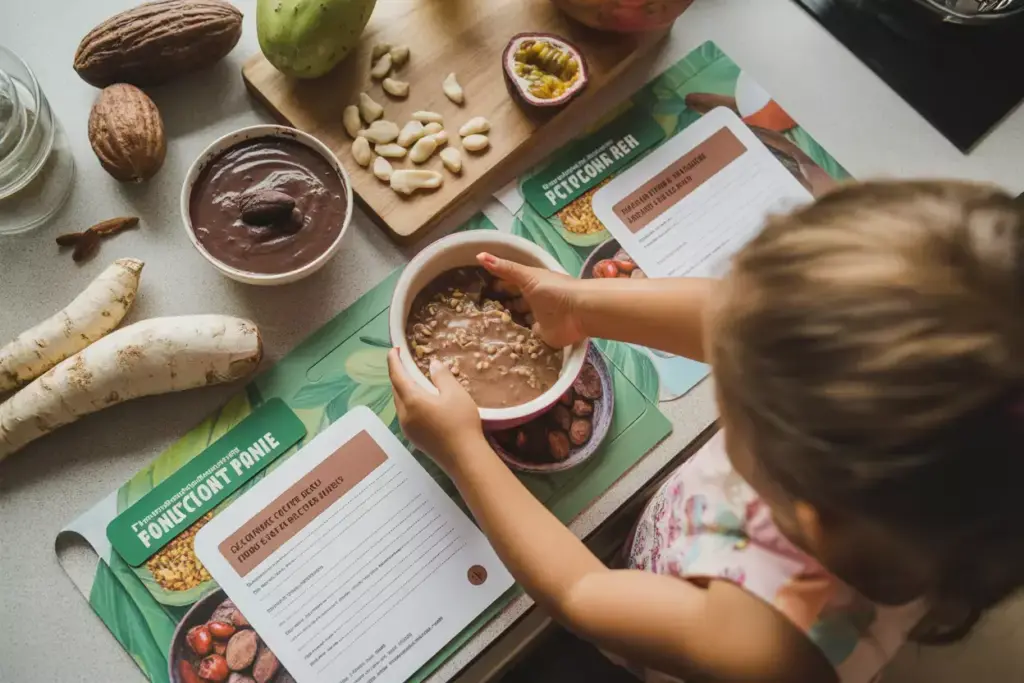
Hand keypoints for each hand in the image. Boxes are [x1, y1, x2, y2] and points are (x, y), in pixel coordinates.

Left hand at [388, 348, 484, 471]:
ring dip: (403, 390)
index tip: (393, 350)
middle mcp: (404, 414)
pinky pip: (406, 415)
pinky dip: (408, 403)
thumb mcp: (455, 393)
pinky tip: (420, 402)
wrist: (464, 457)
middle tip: (404, 363)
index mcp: (412, 400)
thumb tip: (432, 364)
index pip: (397, 376)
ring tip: (413, 380)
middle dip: (398, 375)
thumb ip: (441, 376)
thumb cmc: (461, 422)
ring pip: (400, 404)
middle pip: (396, 390)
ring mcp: (407, 429)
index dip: (393, 361)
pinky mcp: (414, 439)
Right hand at [477, 252, 585, 347]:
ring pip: (520, 320)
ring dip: (509, 323)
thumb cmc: (554, 289)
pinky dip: (517, 339)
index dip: (498, 284)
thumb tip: (479, 254)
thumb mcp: (527, 276)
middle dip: (502, 304)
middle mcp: (535, 300)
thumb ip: (505, 268)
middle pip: (516, 302)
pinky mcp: (542, 335)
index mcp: (532, 284)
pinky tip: (501, 342)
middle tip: (480, 311)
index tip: (480, 287)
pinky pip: (527, 338)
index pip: (511, 282)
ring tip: (486, 328)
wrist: (578, 312)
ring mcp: (539, 319)